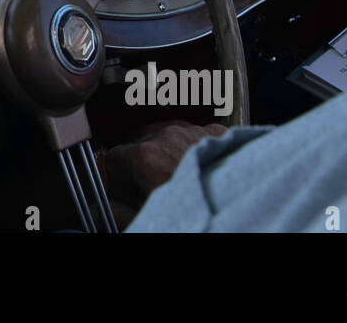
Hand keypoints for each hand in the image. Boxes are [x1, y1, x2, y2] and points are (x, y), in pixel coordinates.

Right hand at [102, 120, 226, 227]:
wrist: (243, 203)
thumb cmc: (199, 208)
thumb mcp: (150, 216)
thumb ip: (117, 213)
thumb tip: (103, 210)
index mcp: (146, 155)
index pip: (113, 158)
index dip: (117, 180)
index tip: (126, 193)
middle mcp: (168, 136)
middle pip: (139, 144)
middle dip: (141, 167)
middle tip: (152, 191)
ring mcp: (194, 130)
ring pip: (168, 135)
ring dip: (166, 154)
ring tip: (177, 179)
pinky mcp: (218, 132)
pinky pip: (195, 134)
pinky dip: (193, 148)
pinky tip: (199, 170)